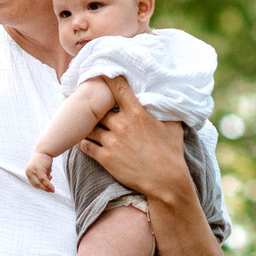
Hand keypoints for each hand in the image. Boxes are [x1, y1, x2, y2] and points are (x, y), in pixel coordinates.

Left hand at [23, 153, 56, 191]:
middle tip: (50, 191)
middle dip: (44, 189)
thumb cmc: (43, 159)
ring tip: (52, 190)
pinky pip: (44, 180)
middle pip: (36, 184)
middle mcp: (28, 172)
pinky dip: (48, 185)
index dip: (40, 187)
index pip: (33, 183)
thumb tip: (48, 180)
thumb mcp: (42, 169)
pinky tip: (52, 188)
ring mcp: (33, 171)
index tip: (46, 188)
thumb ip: (43, 175)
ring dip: (46, 188)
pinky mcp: (38, 170)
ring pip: (40, 183)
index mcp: (28, 172)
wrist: (44, 150)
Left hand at [77, 75, 189, 202]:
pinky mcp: (105, 158)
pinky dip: (83, 140)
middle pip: (98, 108)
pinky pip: (86, 145)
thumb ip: (165, 111)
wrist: (166, 182)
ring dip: (87, 123)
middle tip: (87, 100)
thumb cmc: (171, 154)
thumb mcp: (173, 127)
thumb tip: (167, 100)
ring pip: (89, 126)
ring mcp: (111, 142)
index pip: (118, 88)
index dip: (108, 78)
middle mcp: (121, 125)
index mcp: (137, 114)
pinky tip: (82, 138)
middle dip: (93, 104)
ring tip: (82, 120)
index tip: (101, 73)